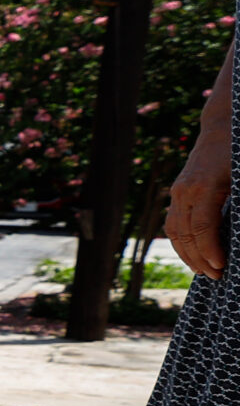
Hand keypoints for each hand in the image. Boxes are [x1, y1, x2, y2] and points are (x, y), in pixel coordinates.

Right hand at [165, 146, 230, 281]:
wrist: (222, 128)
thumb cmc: (239, 153)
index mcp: (204, 186)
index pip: (202, 227)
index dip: (210, 250)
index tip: (221, 267)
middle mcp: (185, 190)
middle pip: (186, 234)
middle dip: (200, 258)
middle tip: (216, 277)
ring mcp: (178, 191)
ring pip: (175, 231)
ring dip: (187, 254)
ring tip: (203, 270)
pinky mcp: (177, 193)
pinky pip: (173, 223)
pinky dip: (181, 242)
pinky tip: (193, 254)